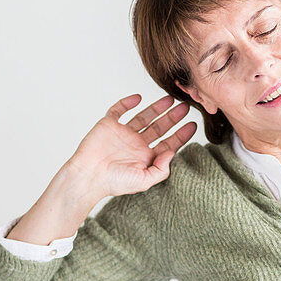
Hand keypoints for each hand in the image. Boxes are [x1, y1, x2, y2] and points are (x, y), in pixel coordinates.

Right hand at [67, 93, 195, 198]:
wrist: (88, 176)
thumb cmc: (113, 182)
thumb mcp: (143, 180)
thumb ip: (161, 169)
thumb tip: (172, 153)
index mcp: (146, 157)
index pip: (168, 144)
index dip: (181, 135)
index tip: (193, 125)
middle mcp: (136, 144)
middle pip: (159, 127)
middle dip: (173, 118)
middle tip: (186, 107)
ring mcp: (123, 133)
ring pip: (143, 116)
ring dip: (156, 108)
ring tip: (170, 99)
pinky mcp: (109, 125)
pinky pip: (119, 110)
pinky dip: (127, 102)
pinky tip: (138, 98)